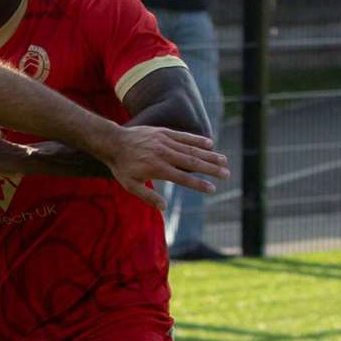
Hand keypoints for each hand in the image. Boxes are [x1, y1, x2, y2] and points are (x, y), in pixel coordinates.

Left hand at [101, 126, 228, 209]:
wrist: (113, 142)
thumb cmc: (122, 167)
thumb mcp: (130, 185)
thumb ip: (148, 197)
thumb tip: (164, 208)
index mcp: (158, 169)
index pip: (183, 178)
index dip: (199, 184)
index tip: (212, 189)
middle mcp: (164, 155)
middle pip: (192, 163)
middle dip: (211, 169)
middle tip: (227, 174)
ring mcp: (165, 142)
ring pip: (191, 149)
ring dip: (209, 155)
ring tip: (224, 160)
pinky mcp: (164, 132)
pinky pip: (184, 136)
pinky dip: (197, 140)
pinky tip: (209, 144)